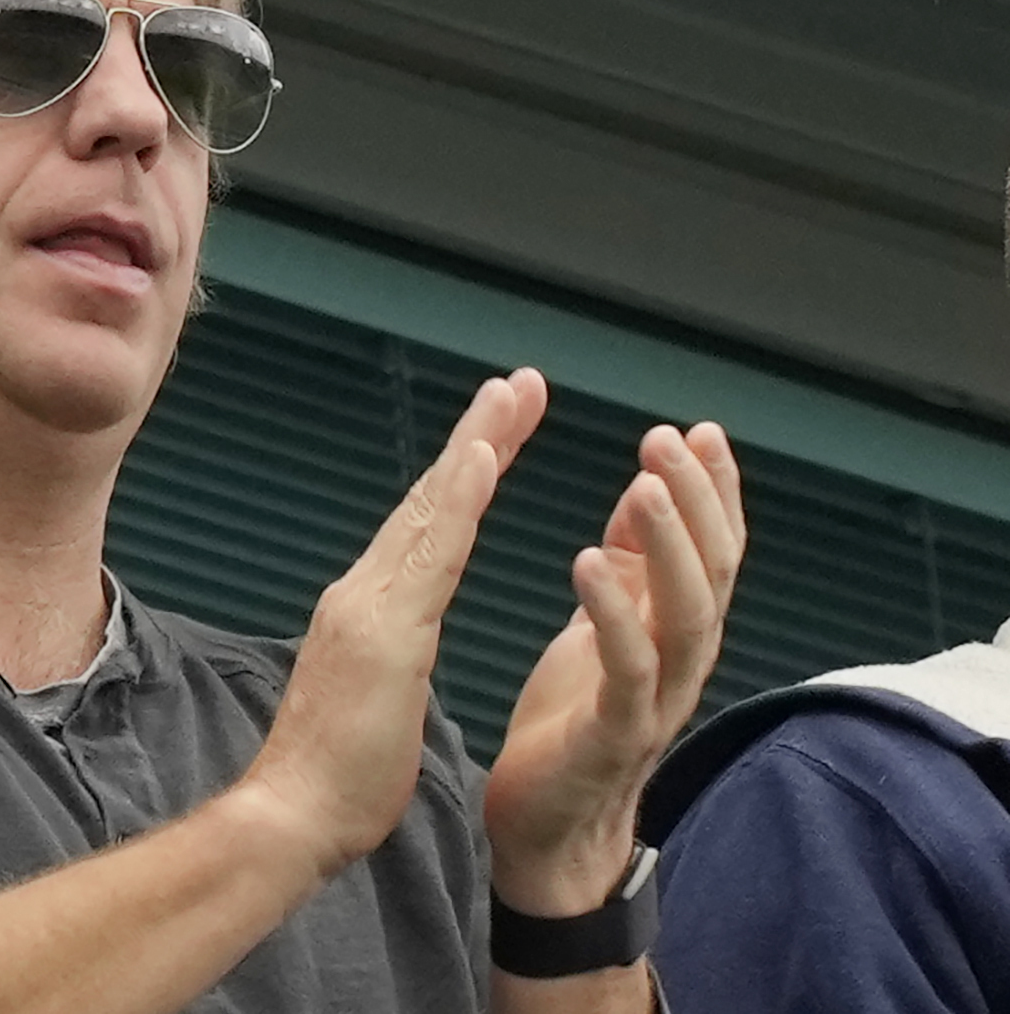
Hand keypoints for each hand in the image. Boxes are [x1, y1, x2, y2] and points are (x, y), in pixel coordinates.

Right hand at [239, 369, 547, 875]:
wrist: (292, 816)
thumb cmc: (337, 777)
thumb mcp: (379, 699)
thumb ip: (392, 659)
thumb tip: (401, 649)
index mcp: (369, 609)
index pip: (429, 528)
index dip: (464, 474)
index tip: (500, 429)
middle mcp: (364, 592)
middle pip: (431, 500)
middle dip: (479, 435)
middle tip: (521, 382)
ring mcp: (369, 605)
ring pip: (432, 510)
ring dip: (475, 444)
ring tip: (513, 394)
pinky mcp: (383, 630)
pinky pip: (431, 553)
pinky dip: (457, 498)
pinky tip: (484, 456)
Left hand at [483, 422, 745, 914]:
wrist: (545, 831)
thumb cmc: (570, 722)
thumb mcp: (601, 627)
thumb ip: (630, 566)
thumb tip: (647, 487)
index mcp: (674, 631)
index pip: (715, 549)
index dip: (715, 491)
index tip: (701, 429)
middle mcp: (682, 663)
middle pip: (714, 571)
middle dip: (698, 500)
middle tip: (667, 438)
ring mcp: (656, 702)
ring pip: (688, 615)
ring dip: (670, 545)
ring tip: (645, 484)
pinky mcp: (614, 736)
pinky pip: (628, 670)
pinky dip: (614, 613)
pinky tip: (586, 563)